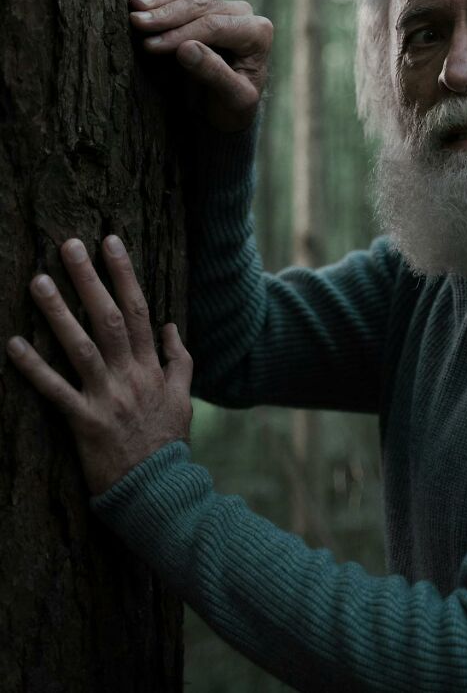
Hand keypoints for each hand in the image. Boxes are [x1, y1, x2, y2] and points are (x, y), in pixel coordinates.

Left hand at [5, 236, 192, 495]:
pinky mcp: (84, 422)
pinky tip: (13, 344)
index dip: (123, 274)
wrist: (159, 490)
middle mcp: (129, 375)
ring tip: (38, 281)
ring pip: (81, 346)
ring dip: (59, 312)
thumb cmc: (167, 443)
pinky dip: (34, 367)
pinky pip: (55, 390)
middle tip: (69, 245)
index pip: (138, 309)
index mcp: (151, 366)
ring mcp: (106, 398)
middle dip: (89, 279)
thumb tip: (170, 325)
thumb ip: (178, 359)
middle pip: (109, 318)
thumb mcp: (184, 397)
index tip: (109, 242)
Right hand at [129, 0, 272, 131]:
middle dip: (166, 14)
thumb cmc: (232, 105)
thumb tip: (186, 48)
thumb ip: (214, 73)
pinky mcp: (206, 4)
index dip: (180, 33)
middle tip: (136, 21)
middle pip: (200, 6)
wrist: (227, 105)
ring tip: (134, 5)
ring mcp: (224, 6)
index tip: (150, 45)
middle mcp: (243, 14)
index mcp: (257, 33)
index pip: (214, 26)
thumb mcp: (232, 99)